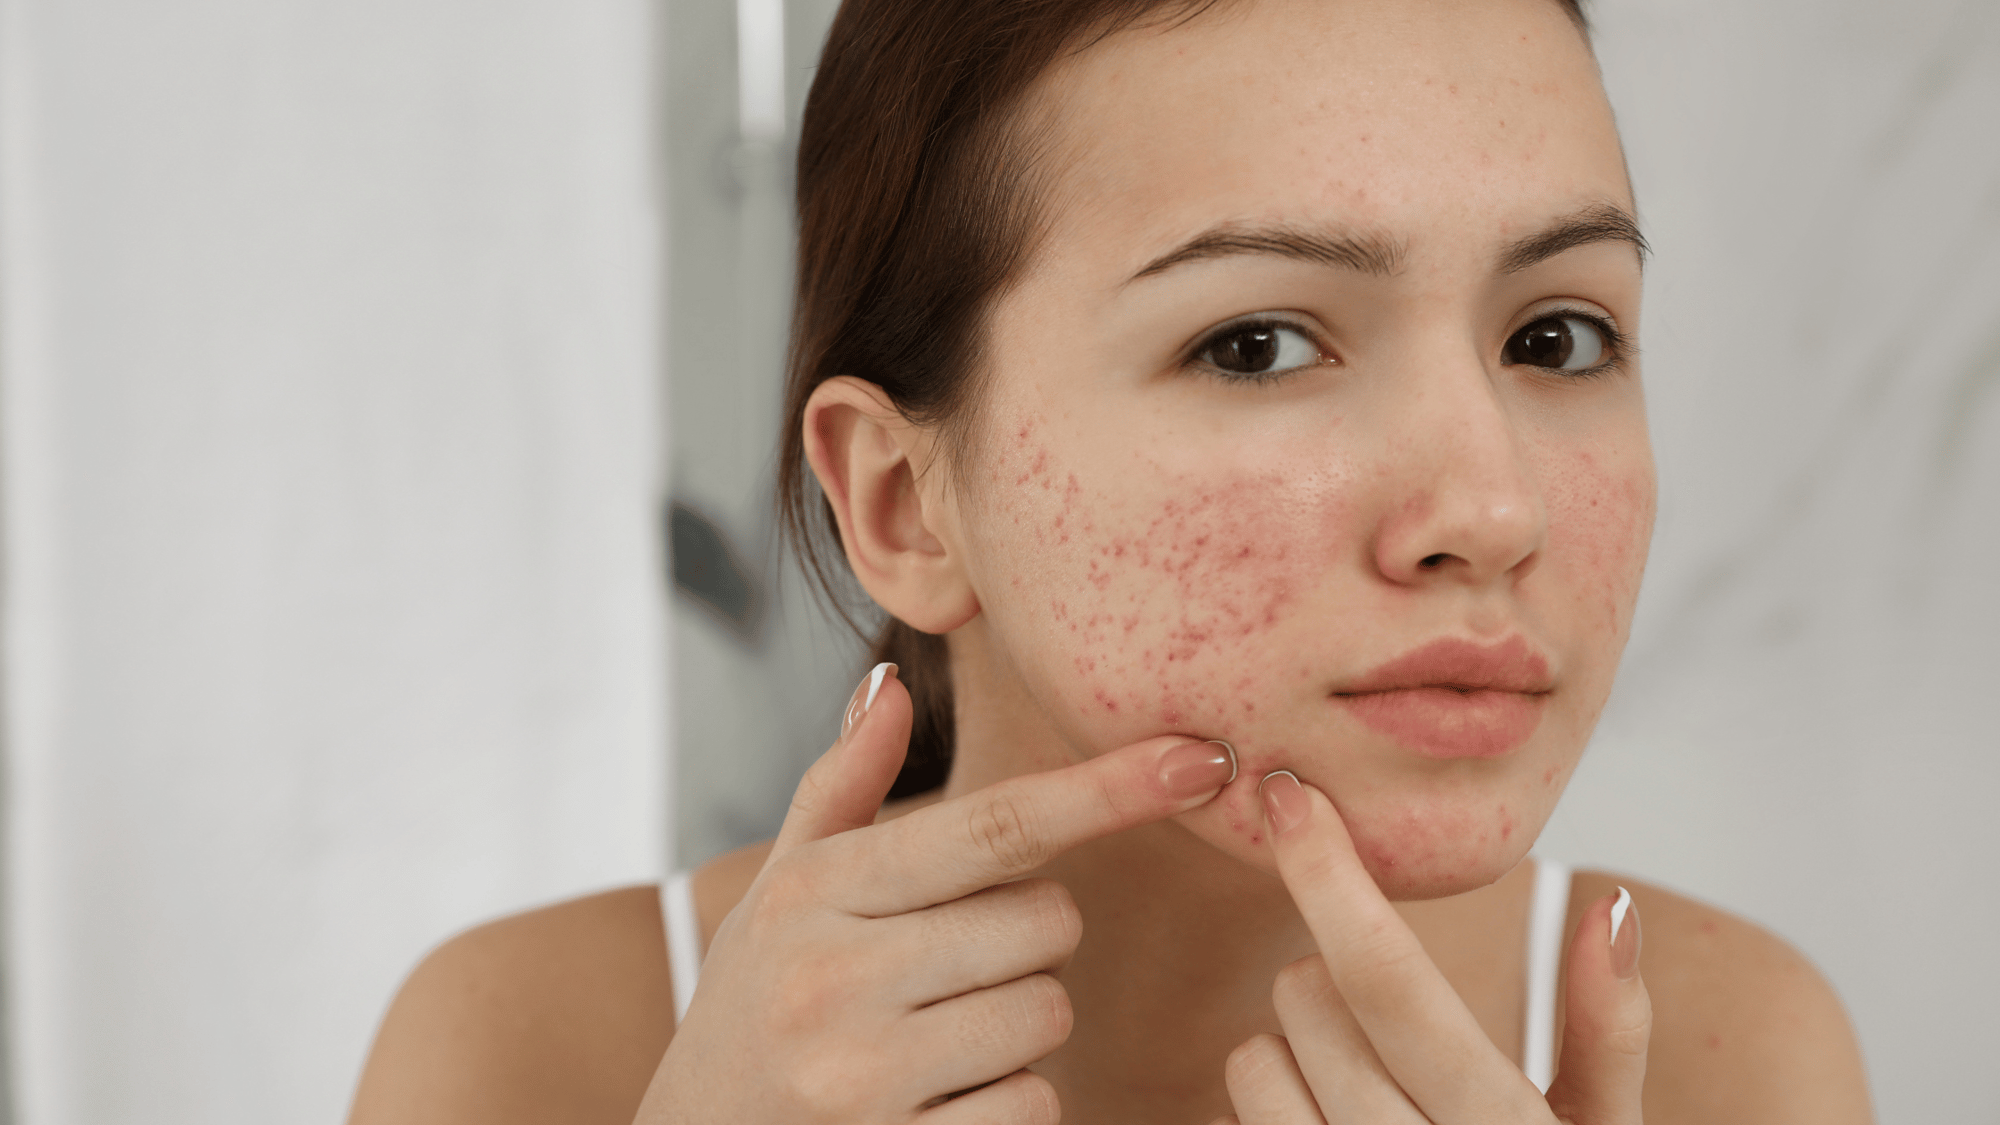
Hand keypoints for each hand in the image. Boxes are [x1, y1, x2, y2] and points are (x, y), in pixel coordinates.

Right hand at [636, 664, 1236, 1124]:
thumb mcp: (778, 892)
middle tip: (954, 964)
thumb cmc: (751, 1006)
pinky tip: (940, 1102)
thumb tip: (891, 681)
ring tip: (936, 1037)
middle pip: (1047, 923)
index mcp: (816, 892)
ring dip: (1022, 1026)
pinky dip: (1010, 1105)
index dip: (1106, 789)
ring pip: (1049, 1017)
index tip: (1200, 758)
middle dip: (1030, 940)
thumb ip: (840, 787)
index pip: (992, 825)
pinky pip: (1034, 1109)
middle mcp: (836, 978)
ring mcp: (864, 1078)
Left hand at [1218, 771, 1649, 1124]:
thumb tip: (1610, 902)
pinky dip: (1271, 1108)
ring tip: (1359, 1088)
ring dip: (1290, 1050)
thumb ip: (1609, 1029)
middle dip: (1329, 979)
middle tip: (1383, 1020)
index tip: (1287, 794)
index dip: (1330, 874)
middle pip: (1308, 1002)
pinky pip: (1239, 1122)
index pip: (1390, 980)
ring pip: (1253, 1060)